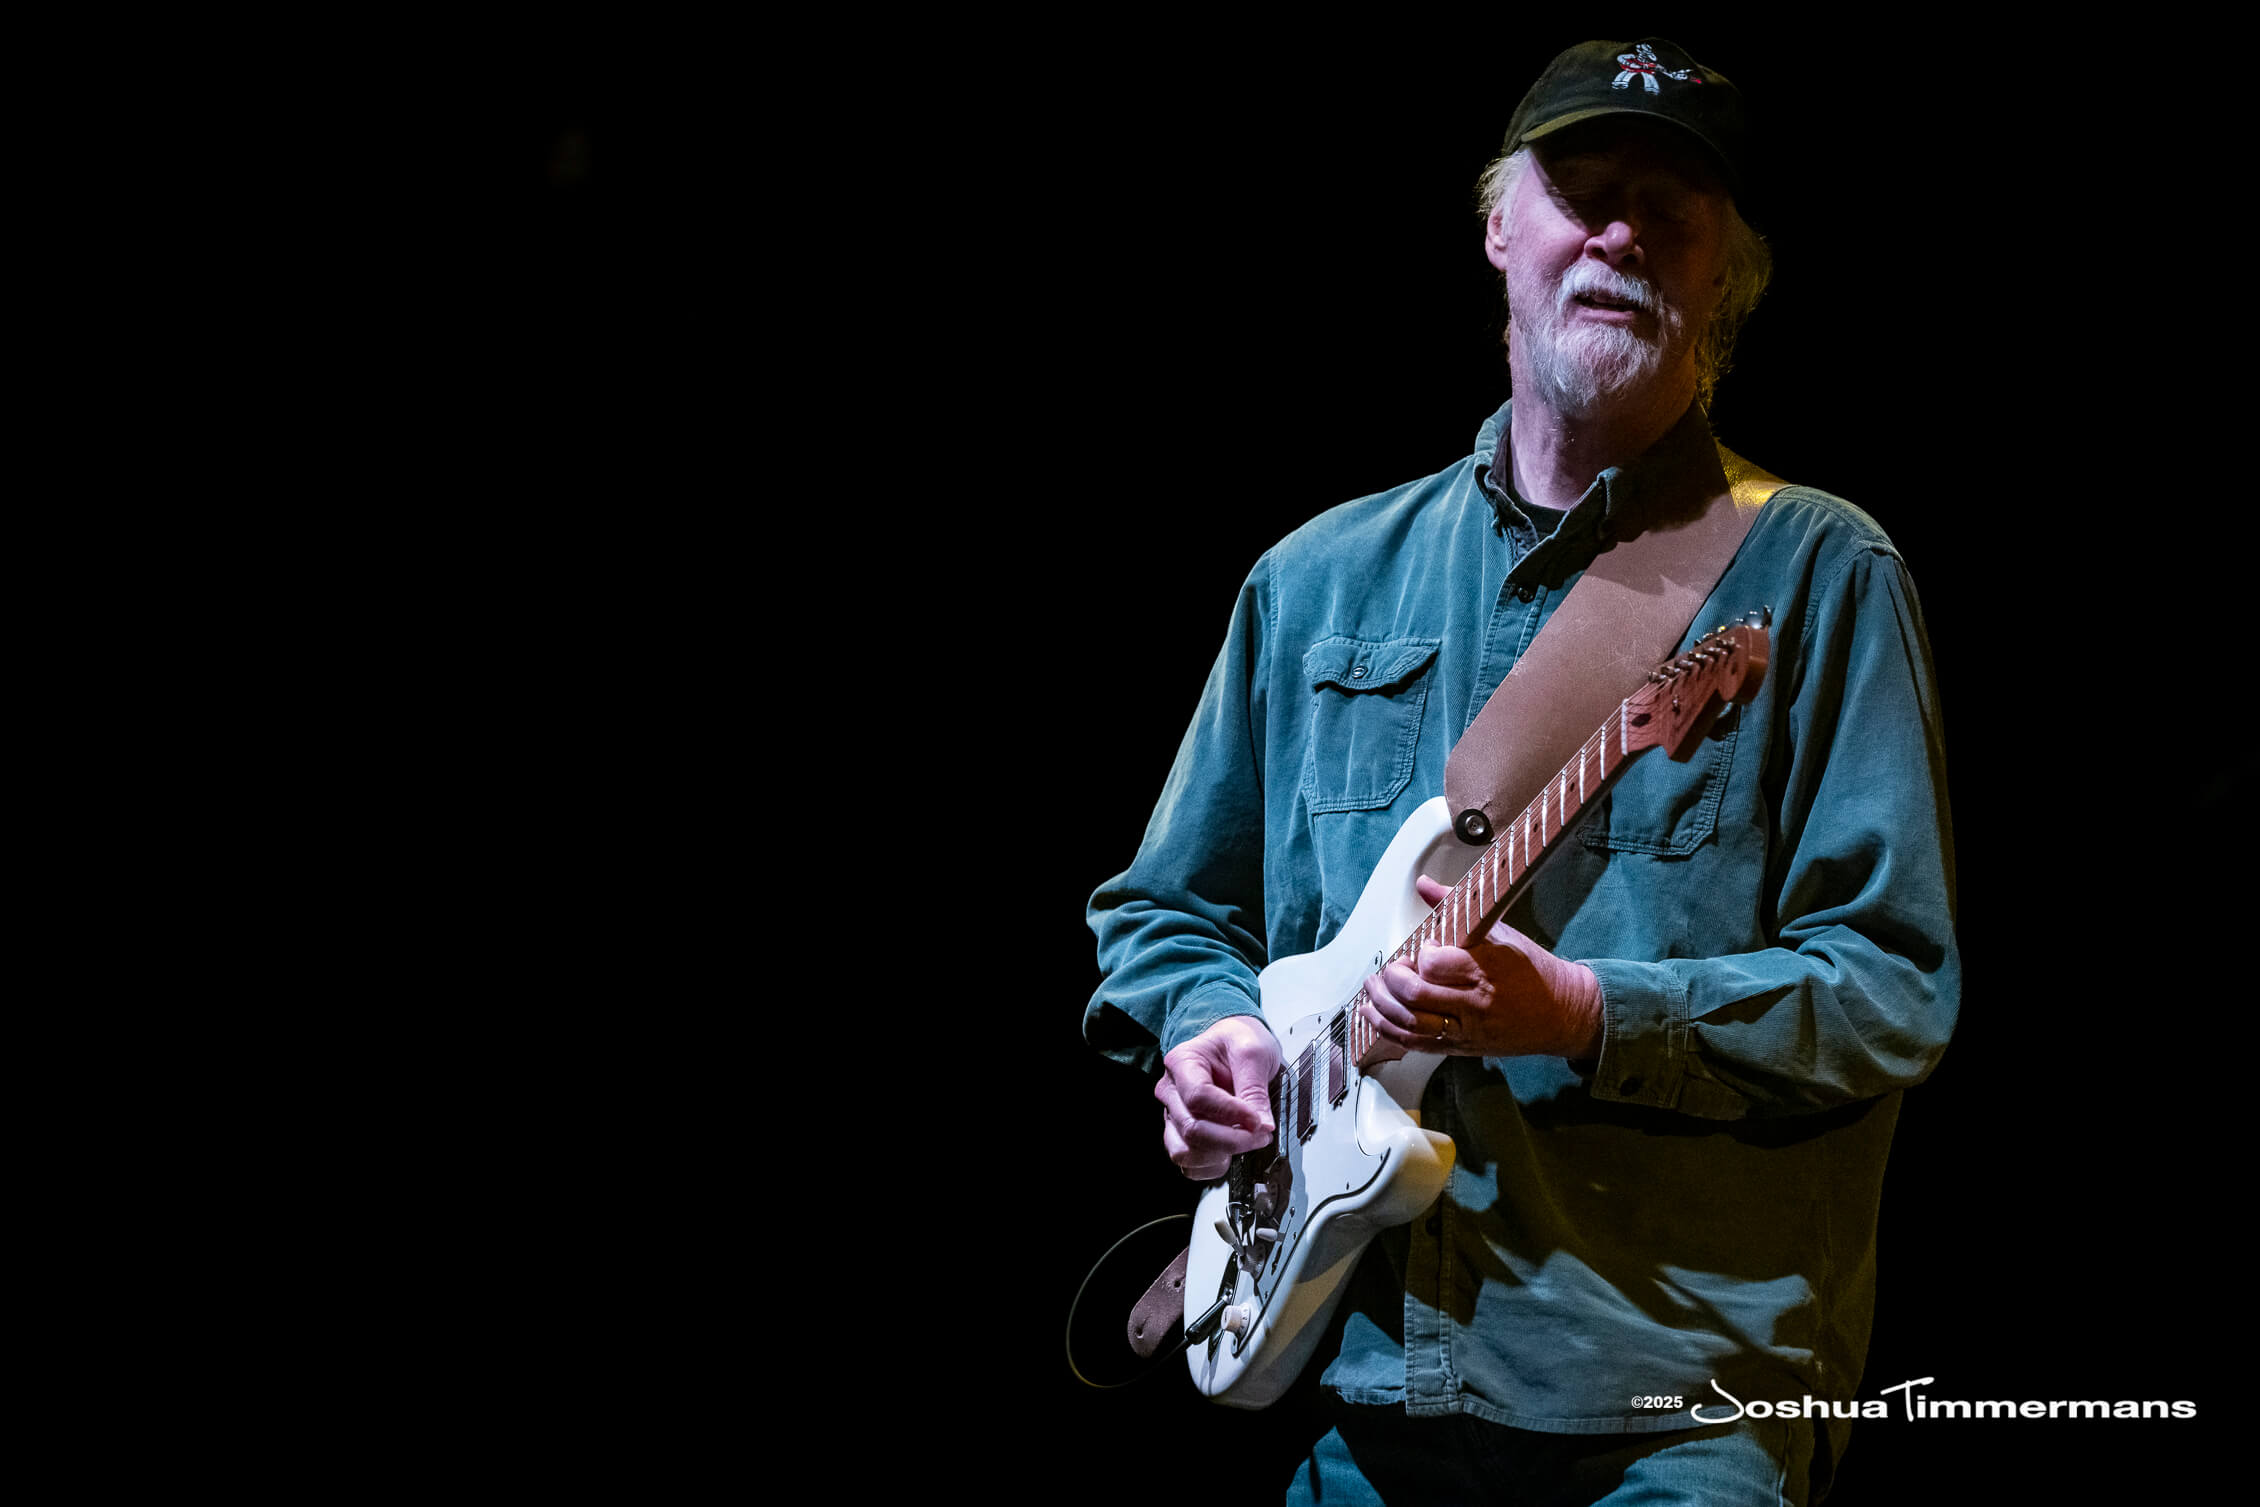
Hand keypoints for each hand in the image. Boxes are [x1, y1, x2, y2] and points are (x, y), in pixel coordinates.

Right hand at [1156, 1016, 1281, 1180]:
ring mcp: (1174, 1115)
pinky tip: (1231, 1151)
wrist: (1233, 1045)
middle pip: (1192, 1129)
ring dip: (1220, 1154)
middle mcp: (1171, 1091)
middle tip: (1261, 1134)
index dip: (1232, 1114)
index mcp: (1182, 1062)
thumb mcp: (1254, 1052)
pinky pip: (1189, 1165)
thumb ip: (1254, 1088)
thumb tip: (1261, 1125)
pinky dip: (1212, 1166)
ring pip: (1185, 1152)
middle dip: (1232, 1139)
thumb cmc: (1238, 1042)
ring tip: (1245, 1140)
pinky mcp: (1182, 1135)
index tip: (1259, 1121)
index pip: (1199, 1097)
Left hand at [1360, 874, 1603, 1059]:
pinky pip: (1417, 1044)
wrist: (1561, 1012)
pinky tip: (1375, 1016)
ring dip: (1382, 1005)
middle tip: (1392, 969)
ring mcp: (1466, 1029)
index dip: (1421, 955)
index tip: (1425, 948)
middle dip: (1393, 980)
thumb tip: (1424, 884)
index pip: (1436, 965)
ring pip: (1411, 1023)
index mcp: (1485, 969)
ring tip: (1372, 989)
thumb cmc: (1530, 969)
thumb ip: (1454, 907)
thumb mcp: (1499, 931)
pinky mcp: (1461, 1047)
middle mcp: (1474, 1003)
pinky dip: (1389, 1030)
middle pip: (1417, 995)